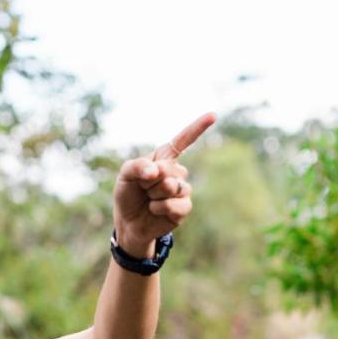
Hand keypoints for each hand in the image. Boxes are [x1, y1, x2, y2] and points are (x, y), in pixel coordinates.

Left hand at [113, 112, 215, 256]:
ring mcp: (182, 190)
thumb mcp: (125, 175)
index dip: (197, 128)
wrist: (128, 222)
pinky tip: (154, 210)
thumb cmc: (128, 194)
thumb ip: (138, 166)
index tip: (213, 115)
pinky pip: (176, 204)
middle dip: (149, 180)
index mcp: (164, 158)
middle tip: (143, 188)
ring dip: (154, 194)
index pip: (182, 141)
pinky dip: (159, 208)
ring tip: (148, 200)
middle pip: (168, 169)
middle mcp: (176, 172)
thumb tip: (157, 171)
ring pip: (172, 187)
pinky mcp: (184, 208)